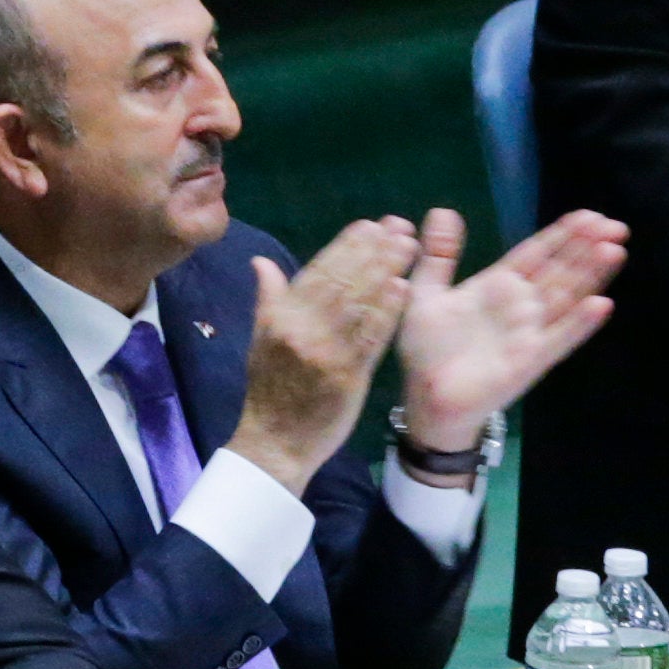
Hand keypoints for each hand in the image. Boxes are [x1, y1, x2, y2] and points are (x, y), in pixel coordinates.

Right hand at [225, 217, 419, 495]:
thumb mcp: (260, 340)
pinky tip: (403, 289)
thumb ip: (269, 299)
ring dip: (385, 271)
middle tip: (399, 228)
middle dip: (373, 251)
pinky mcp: (347, 376)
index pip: (317, 271)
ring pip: (359, 303)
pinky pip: (370, 338)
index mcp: (280, 317)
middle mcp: (301, 328)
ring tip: (408, 247)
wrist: (274, 443)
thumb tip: (261, 261)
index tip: (370, 225)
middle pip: (343, 281)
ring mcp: (325, 352)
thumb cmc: (269, 390)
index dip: (346, 245)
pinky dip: (386, 311)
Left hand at [393, 208, 626, 463]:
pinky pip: (560, 338)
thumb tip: (443, 210)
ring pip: (567, 296)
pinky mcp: (530, 359)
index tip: (588, 214)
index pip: (536, 254)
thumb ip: (438, 255)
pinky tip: (601, 304)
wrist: (426, 398)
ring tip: (613, 249)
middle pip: (560, 270)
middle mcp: (521, 306)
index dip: (561, 235)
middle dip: (586, 247)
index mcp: (499, 286)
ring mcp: (529, 332)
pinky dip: (580, 323)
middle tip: (613, 224)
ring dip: (591, 274)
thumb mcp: (426, 293)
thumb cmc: (428, 350)